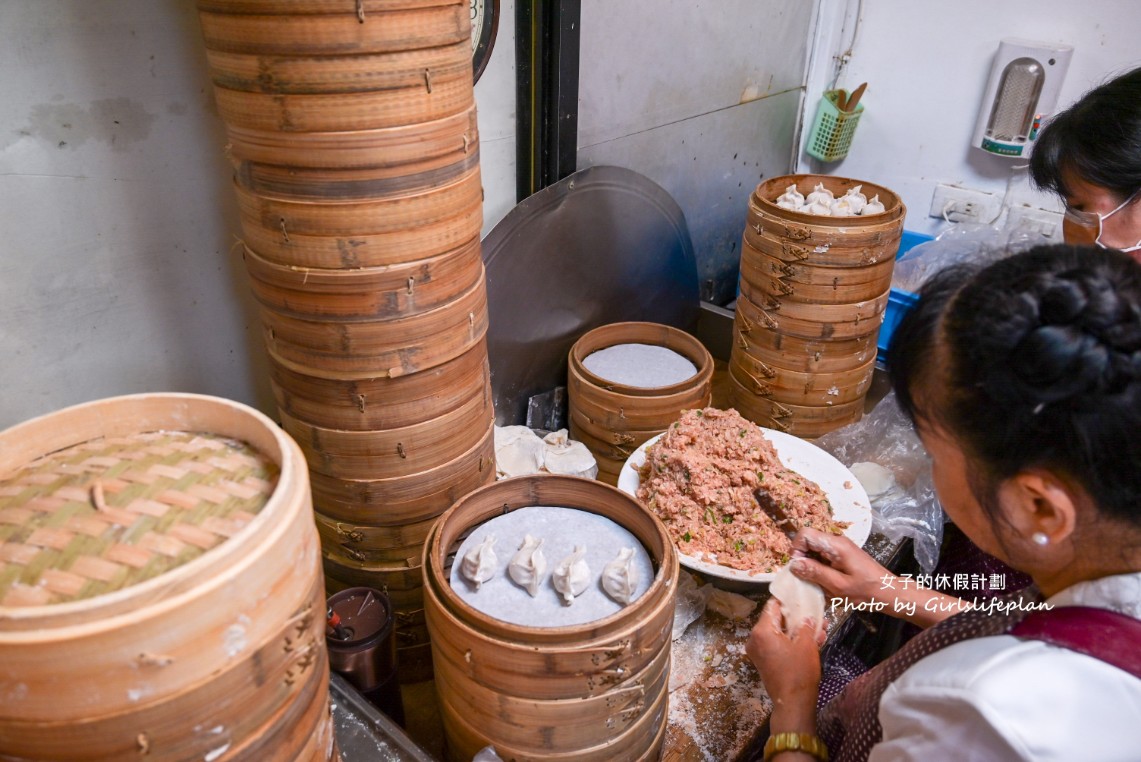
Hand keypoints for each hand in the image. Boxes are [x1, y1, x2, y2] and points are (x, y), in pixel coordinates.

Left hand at [746, 597, 822, 711]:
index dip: (787, 600)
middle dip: (797, 617)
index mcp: (761, 630)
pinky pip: (779, 645)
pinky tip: (813, 640)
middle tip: (815, 613)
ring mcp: (759, 651)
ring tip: (820, 627)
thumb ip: (805, 625)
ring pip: (780, 633)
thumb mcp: (806, 644)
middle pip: (776, 620)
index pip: (773, 606)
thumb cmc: (799, 672)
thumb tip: (807, 616)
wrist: (793, 703)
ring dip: (798, 631)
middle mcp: (755, 639)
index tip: (800, 595)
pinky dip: (793, 642)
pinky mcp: (765, 661)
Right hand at [788, 527, 889, 606]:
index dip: (796, 549)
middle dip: (802, 559)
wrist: (890, 592)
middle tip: (807, 579)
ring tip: (817, 582)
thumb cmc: (867, 591)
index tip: (798, 568)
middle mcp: (837, 541)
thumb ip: (815, 573)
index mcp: (836, 545)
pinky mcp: (842, 554)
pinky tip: (826, 582)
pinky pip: (823, 556)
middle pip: (808, 541)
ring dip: (811, 565)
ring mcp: (840, 547)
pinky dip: (819, 567)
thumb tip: (793, 564)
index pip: (805, 534)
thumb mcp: (838, 586)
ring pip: (814, 549)